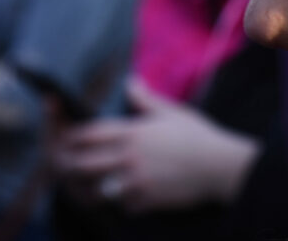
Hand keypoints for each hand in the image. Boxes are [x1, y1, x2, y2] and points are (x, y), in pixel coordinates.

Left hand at [50, 79, 259, 213]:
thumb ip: (145, 99)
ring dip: (91, 187)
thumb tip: (130, 82)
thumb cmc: (197, 136)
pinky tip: (122, 198)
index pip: (89, 134)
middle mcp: (129, 157)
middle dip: (72, 164)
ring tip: (89, 185)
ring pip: (96, 189)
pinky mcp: (146, 199)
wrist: (219, 166)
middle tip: (71, 165)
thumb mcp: (171, 112)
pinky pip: (121, 205)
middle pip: (83, 164)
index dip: (73, 137)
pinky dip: (119, 203)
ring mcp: (135, 180)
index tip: (69, 140)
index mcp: (132, 133)